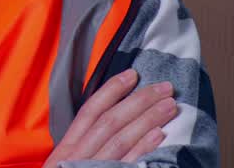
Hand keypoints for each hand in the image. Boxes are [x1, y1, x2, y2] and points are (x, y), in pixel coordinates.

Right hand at [41, 70, 177, 167]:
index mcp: (66, 149)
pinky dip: (143, 147)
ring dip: (147, 119)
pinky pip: (127, 163)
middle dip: (139, 100)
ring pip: (121, 138)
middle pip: (110, 121)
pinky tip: (159, 135)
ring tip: (169, 106)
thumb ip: (82, 146)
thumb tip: (111, 122)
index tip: (132, 75)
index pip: (90, 111)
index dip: (112, 91)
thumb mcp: (64, 165)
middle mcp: (77, 157)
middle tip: (164, 87)